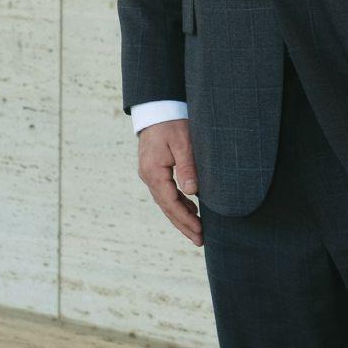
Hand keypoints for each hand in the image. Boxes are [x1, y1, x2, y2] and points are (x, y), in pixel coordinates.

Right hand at [138, 119, 202, 245]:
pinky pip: (166, 192)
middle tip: (199, 240)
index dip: (185, 219)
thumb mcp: (183, 142)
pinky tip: (190, 209)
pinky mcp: (154, 170)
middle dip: (183, 224)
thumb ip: (187, 167)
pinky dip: (178, 203)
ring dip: (180, 216)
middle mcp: (148, 176)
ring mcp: (149, 174)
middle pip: (166, 207)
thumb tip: (192, 192)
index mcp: (153, 172)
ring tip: (196, 231)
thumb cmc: (171, 122)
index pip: (170, 203)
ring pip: (165, 202)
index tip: (199, 230)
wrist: (156, 107)